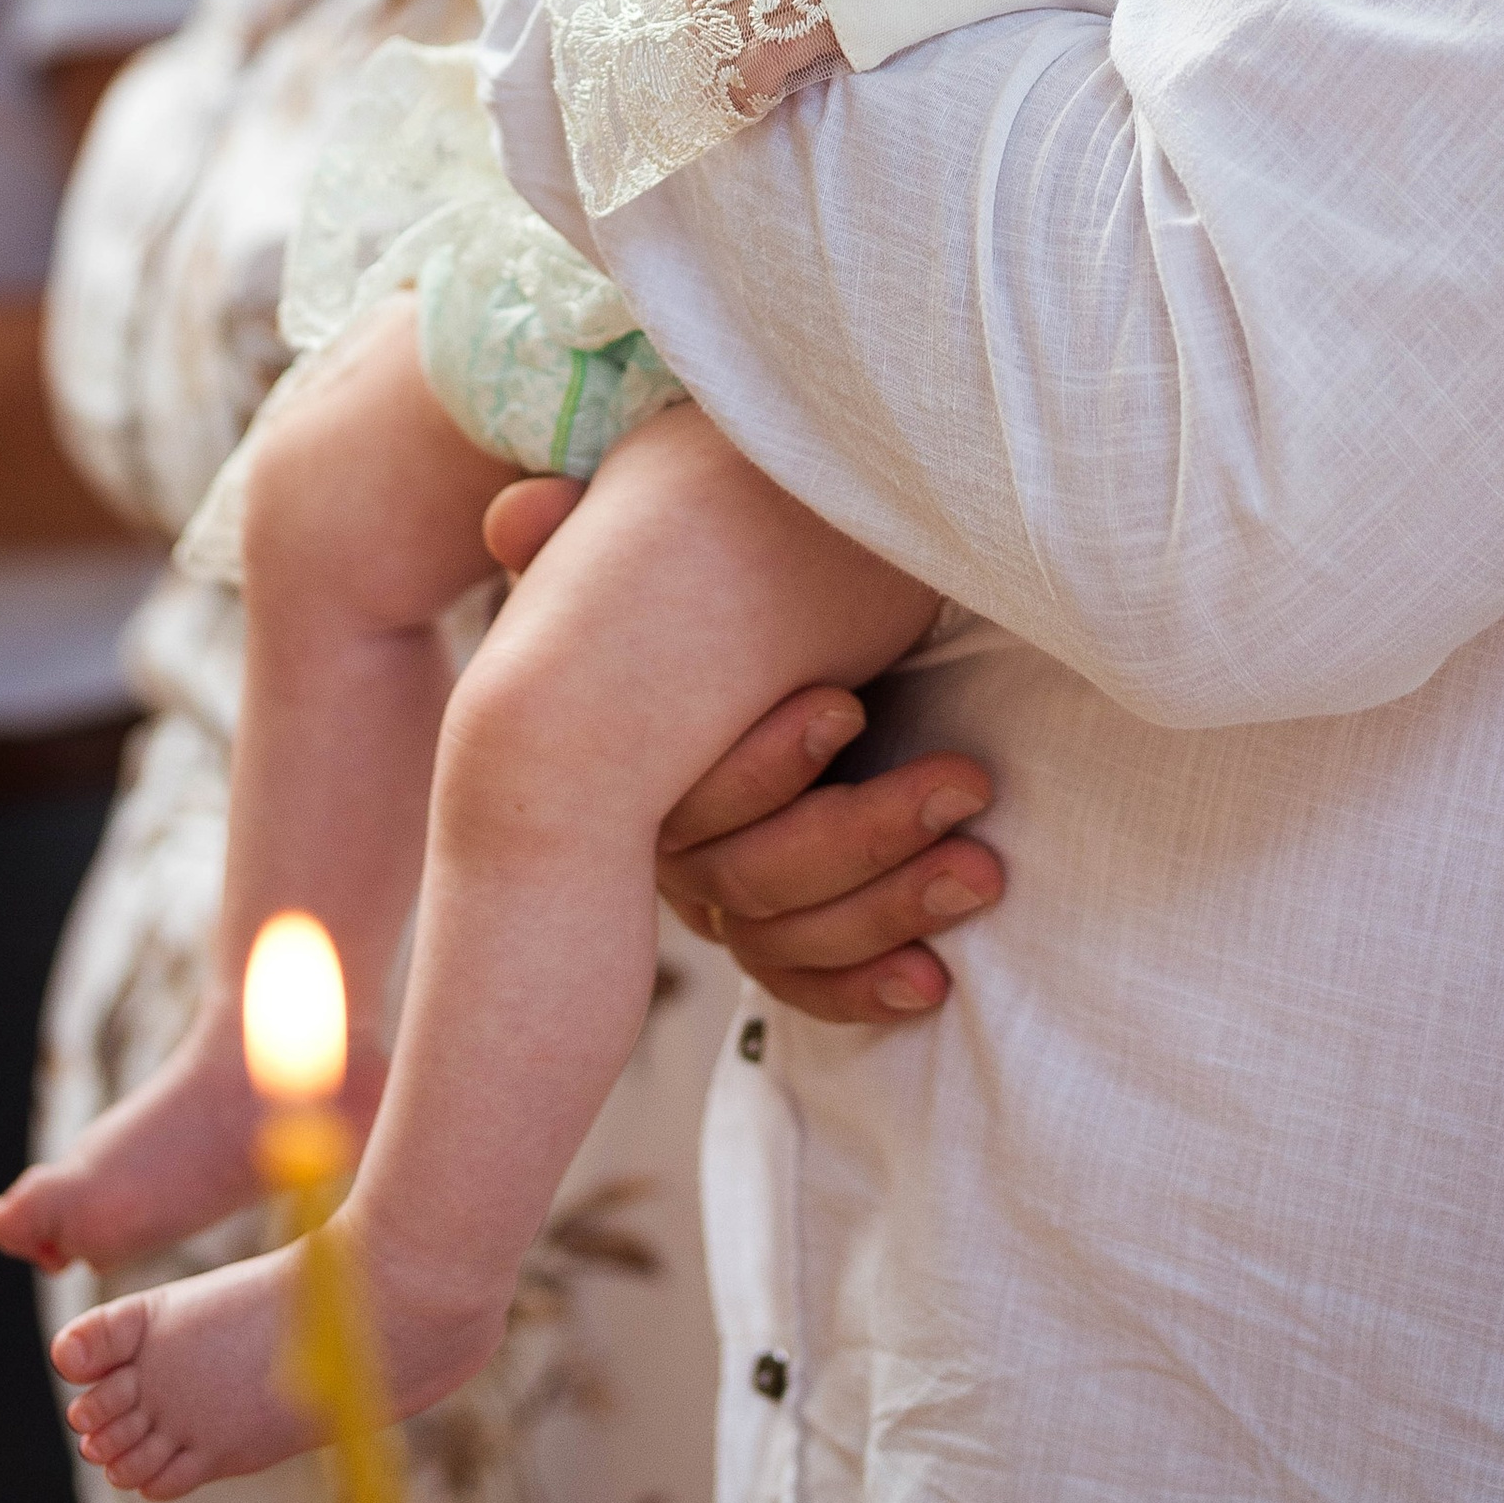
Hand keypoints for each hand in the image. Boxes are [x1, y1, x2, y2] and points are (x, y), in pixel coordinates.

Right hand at [482, 488, 1000, 1019]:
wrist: (787, 646)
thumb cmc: (711, 592)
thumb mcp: (660, 555)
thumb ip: (585, 537)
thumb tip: (523, 510)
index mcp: (645, 767)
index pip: (689, 800)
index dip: (767, 764)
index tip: (849, 706)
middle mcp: (677, 848)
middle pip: (753, 877)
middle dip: (866, 833)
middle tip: (966, 781)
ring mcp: (728, 901)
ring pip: (789, 939)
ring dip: (891, 905)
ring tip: (981, 867)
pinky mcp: (780, 939)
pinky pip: (805, 990)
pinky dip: (863, 992)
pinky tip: (930, 980)